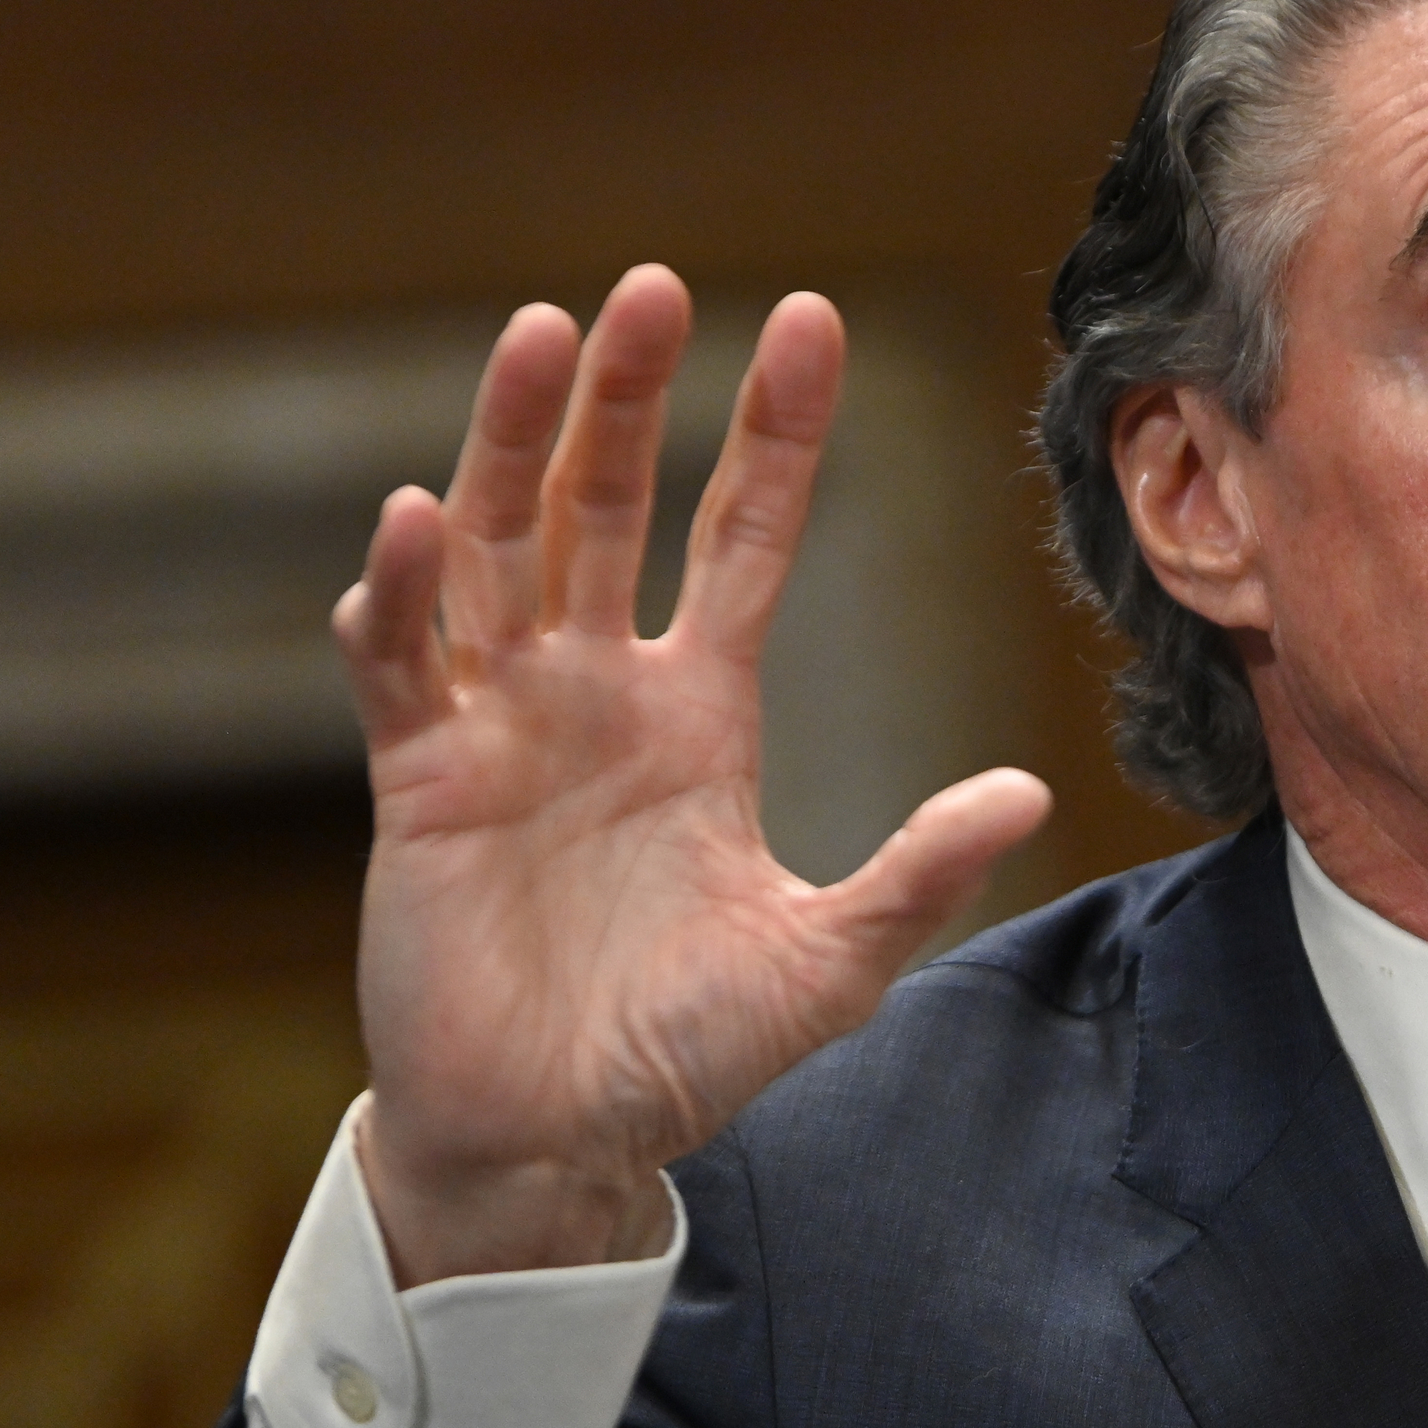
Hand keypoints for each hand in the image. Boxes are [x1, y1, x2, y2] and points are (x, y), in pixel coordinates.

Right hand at [337, 267, 1051, 1284]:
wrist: (557, 1143)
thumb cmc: (684, 1055)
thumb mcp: (826, 964)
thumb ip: (915, 874)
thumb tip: (1026, 788)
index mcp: (701, 712)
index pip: (743, 533)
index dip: (774, 431)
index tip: (812, 317)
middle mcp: (597, 692)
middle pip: (605, 504)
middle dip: (623, 394)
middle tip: (648, 284)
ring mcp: (501, 725)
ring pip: (498, 547)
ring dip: (509, 443)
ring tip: (537, 335)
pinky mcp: (419, 782)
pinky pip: (403, 665)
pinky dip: (402, 594)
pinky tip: (415, 523)